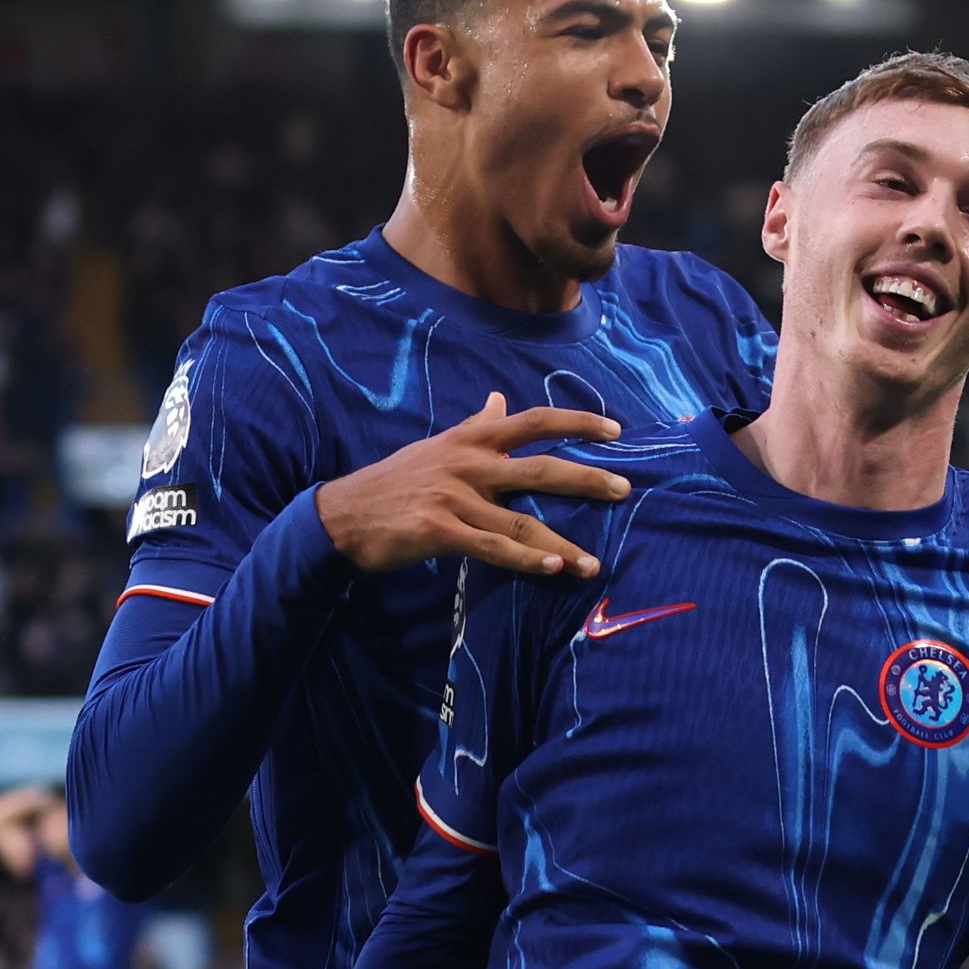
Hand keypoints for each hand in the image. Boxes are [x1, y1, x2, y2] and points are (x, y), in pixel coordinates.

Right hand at [311, 392, 627, 577]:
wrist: (343, 515)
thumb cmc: (396, 481)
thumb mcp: (437, 446)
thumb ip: (475, 425)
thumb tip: (499, 399)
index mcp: (471, 439)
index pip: (533, 421)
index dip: (577, 421)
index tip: (615, 430)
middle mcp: (468, 463)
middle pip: (541, 467)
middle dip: (587, 478)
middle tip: (624, 490)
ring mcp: (454, 498)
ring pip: (522, 519)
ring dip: (563, 543)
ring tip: (594, 564)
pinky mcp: (440, 531)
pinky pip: (493, 547)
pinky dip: (526, 559)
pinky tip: (553, 569)